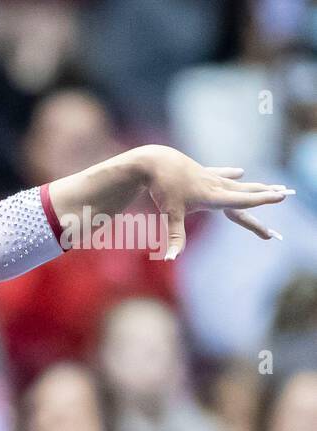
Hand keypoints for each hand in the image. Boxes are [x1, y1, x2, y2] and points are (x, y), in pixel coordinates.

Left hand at [140, 145, 293, 260]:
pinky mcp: (201, 172)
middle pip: (246, 192)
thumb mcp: (170, 214)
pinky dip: (231, 174)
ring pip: (238, 184)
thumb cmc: (163, 187)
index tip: (280, 197)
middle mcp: (216, 186)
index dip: (262, 200)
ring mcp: (210, 178)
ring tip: (272, 186)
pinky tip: (240, 172)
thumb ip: (175, 238)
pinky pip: (220, 174)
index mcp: (214, 196)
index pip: (243, 201)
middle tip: (285, 195)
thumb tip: (171, 259)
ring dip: (255, 186)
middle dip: (265, 195)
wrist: (155, 161)